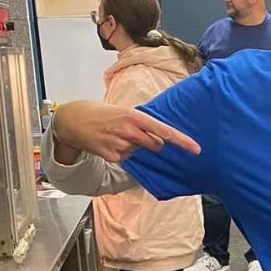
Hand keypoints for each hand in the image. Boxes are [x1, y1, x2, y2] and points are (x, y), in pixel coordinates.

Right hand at [54, 101, 200, 163]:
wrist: (74, 120)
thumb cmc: (103, 114)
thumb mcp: (124, 111)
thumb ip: (143, 123)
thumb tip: (161, 137)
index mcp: (134, 116)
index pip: (164, 130)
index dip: (182, 140)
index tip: (196, 149)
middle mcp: (129, 130)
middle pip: (156, 144)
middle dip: (152, 142)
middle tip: (134, 133)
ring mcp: (120, 144)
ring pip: (140, 151)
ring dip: (133, 146)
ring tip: (116, 135)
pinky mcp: (112, 156)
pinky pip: (127, 158)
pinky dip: (121, 152)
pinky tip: (109, 143)